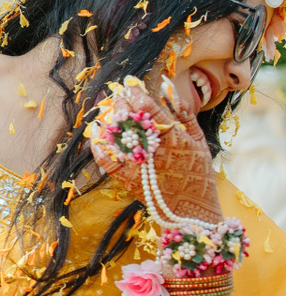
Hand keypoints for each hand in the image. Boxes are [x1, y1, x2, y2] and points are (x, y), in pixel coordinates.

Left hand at [88, 79, 220, 222]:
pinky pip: (107, 161)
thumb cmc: (198, 171)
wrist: (192, 211)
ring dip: (109, 121)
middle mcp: (155, 152)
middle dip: (121, 104)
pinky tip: (96, 131)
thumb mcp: (199, 140)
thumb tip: (166, 87)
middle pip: (131, 122)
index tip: (130, 85)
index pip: (150, 110)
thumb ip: (184, 113)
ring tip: (108, 110)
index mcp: (175, 140)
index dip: (137, 94)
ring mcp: (139, 167)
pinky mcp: (127, 180)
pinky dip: (99, 146)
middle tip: (117, 94)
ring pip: (117, 138)